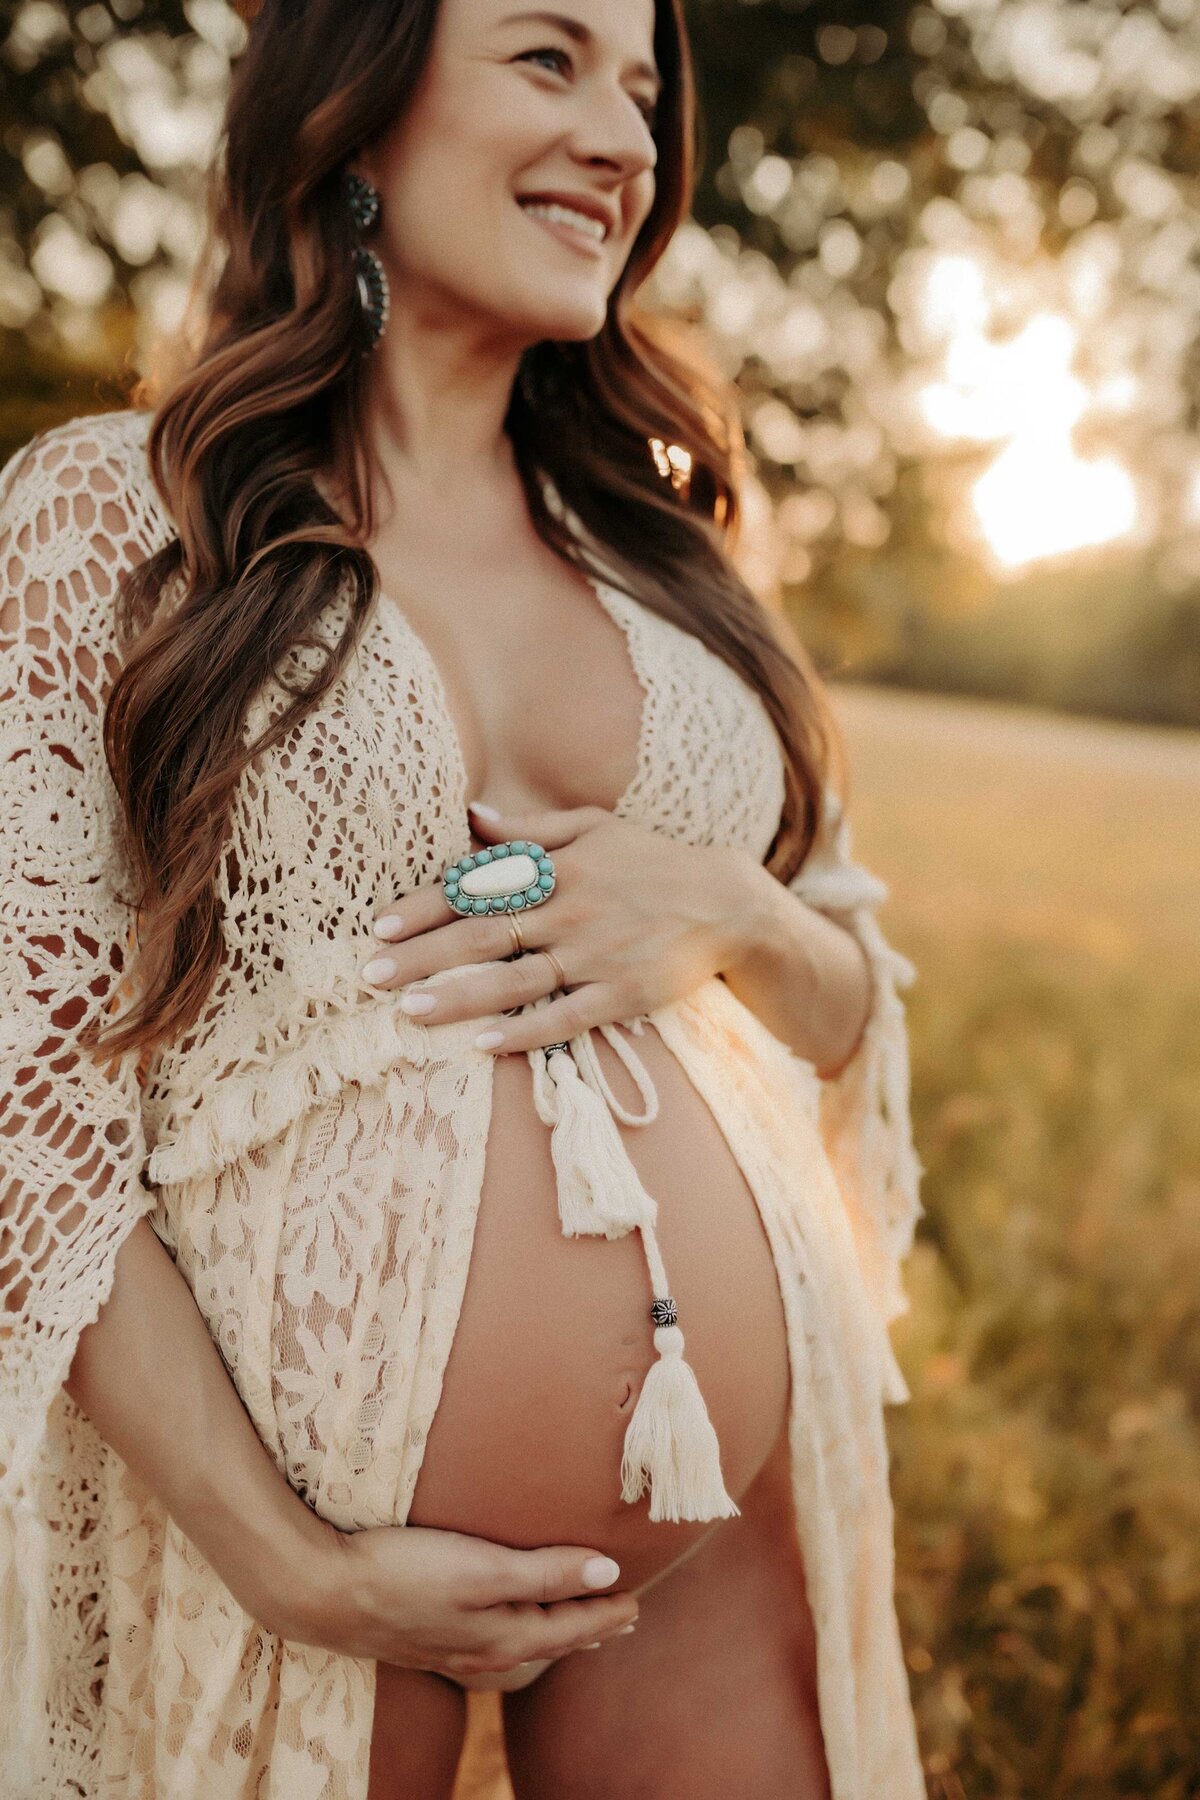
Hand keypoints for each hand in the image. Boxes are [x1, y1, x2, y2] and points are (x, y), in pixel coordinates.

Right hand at [278, 1518, 638, 1678]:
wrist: (325, 1593)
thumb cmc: (405, 1573)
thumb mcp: (483, 1568)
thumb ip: (546, 1572)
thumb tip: (607, 1571)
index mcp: (504, 1636)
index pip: (571, 1625)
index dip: (607, 1610)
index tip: (639, 1597)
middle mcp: (482, 1650)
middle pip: (550, 1640)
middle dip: (587, 1627)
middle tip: (621, 1616)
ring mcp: (451, 1647)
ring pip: (520, 1642)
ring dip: (554, 1630)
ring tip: (577, 1622)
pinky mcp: (425, 1634)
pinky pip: (490, 1639)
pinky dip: (517, 1629)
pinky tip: (505, 1623)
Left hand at [360, 800, 768, 1054]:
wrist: (727, 903)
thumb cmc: (652, 863)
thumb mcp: (595, 827)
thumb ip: (533, 826)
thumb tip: (473, 815)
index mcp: (557, 868)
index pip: (477, 889)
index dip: (426, 908)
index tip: (380, 927)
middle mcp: (570, 911)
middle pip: (483, 936)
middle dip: (422, 957)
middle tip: (370, 976)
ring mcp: (596, 955)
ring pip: (515, 979)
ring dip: (459, 997)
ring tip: (410, 1012)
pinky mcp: (622, 994)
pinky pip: (565, 1016)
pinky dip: (525, 1030)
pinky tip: (484, 1044)